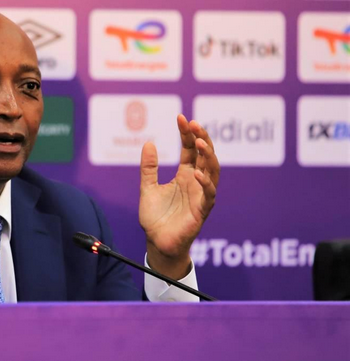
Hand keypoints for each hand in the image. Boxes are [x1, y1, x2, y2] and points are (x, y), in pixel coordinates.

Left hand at [139, 114, 219, 278]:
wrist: (157, 243)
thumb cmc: (155, 218)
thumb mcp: (147, 188)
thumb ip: (148, 168)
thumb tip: (149, 143)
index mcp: (185, 175)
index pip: (190, 149)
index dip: (187, 133)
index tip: (182, 117)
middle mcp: (196, 182)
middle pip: (205, 155)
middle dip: (202, 138)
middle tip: (194, 124)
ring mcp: (201, 195)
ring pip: (212, 171)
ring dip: (208, 156)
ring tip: (200, 142)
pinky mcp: (202, 211)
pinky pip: (208, 195)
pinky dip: (205, 183)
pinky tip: (197, 173)